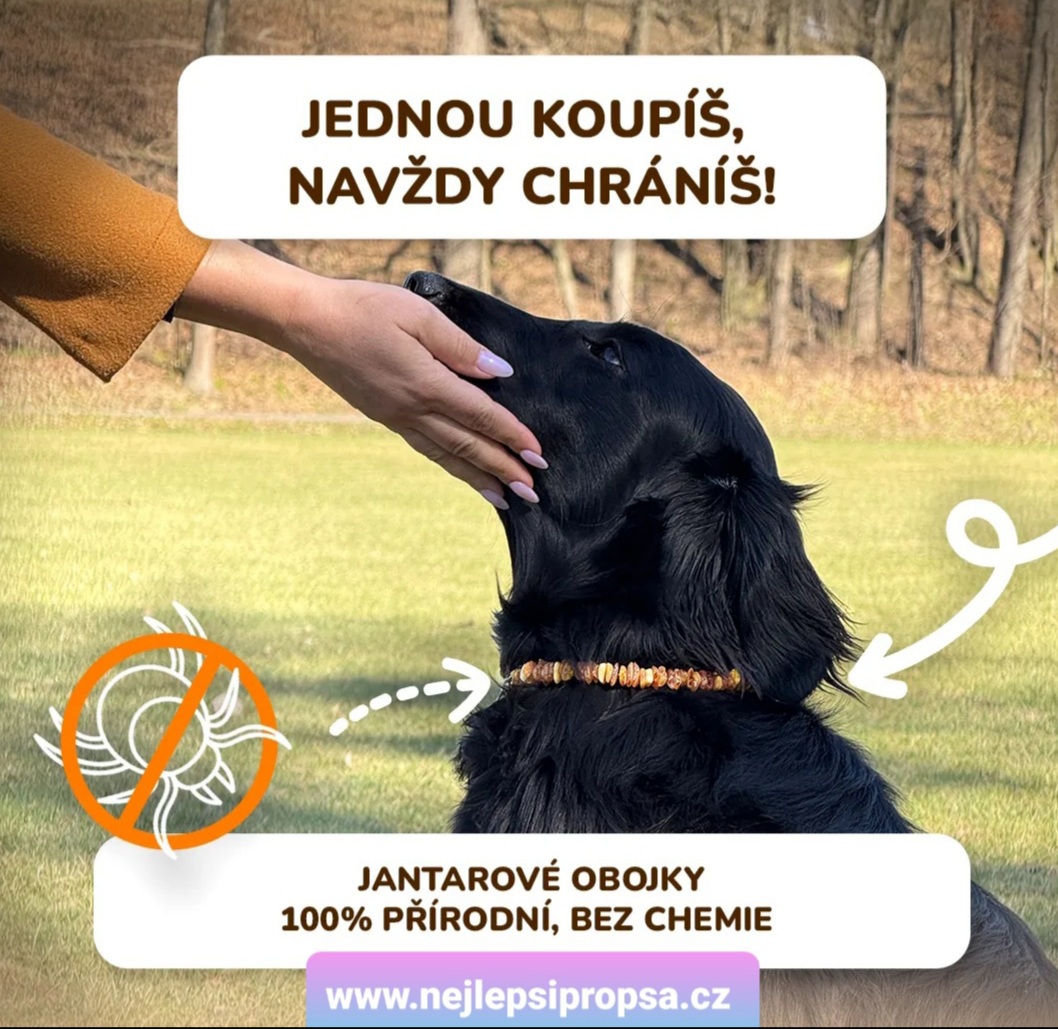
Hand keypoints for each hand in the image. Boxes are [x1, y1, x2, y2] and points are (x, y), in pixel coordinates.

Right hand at [176, 241, 543, 506]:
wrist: (305, 322)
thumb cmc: (362, 308)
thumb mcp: (416, 313)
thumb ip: (460, 346)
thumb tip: (498, 372)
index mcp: (425, 382)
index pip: (480, 416)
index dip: (513, 436)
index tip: (539, 456)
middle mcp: (412, 409)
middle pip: (467, 446)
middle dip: (503, 470)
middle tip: (533, 494)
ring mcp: (396, 417)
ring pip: (446, 455)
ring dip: (479, 478)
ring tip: (506, 498)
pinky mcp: (385, 416)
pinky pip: (426, 449)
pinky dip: (451, 465)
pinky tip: (463, 471)